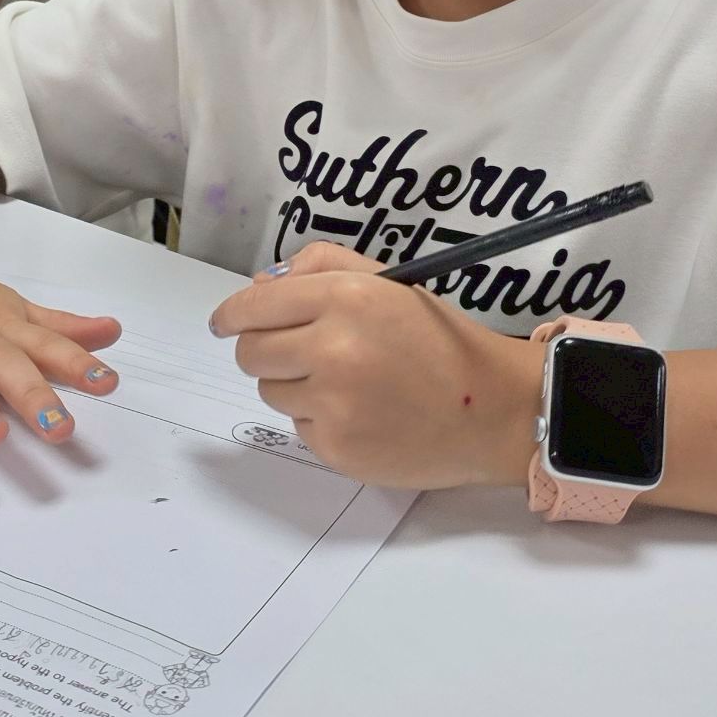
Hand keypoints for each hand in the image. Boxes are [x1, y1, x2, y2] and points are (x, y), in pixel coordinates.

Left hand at [210, 242, 541, 488]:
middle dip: (266, 349)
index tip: (224, 322)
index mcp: (345, 298)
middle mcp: (333, 349)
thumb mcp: (389, 282)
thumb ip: (321, 268)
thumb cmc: (441, 341)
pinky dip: (320, 420)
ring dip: (294, 385)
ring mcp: (333, 403)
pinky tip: (362, 413)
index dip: (231, 315)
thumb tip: (260, 285)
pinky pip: (299, 426)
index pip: (253, 306)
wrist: (493, 410)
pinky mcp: (336, 447)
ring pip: (271, 390)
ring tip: (348, 383)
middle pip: (250, 352)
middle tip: (302, 352)